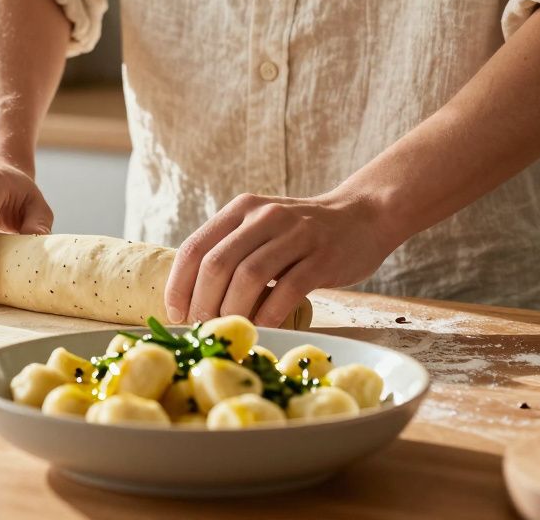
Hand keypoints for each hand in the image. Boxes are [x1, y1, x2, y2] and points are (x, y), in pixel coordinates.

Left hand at [164, 190, 399, 326]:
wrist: (364, 216)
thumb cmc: (303, 233)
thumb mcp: (262, 227)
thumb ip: (232, 249)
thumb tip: (192, 299)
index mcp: (241, 209)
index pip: (195, 248)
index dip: (179, 285)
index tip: (176, 315)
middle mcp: (264, 216)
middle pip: (217, 264)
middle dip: (203, 303)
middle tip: (203, 329)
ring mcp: (295, 234)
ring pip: (249, 276)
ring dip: (233, 310)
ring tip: (230, 330)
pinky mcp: (322, 257)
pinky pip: (287, 289)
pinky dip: (269, 313)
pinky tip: (263, 328)